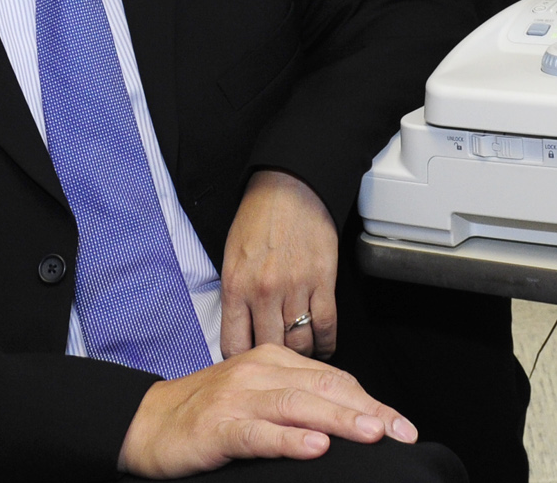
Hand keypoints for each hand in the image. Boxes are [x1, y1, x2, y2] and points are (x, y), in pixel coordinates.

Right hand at [116, 344, 415, 476]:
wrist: (146, 423)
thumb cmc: (207, 413)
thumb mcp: (257, 397)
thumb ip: (297, 402)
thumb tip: (348, 422)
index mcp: (274, 360)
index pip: (334, 379)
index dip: (370, 401)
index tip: (401, 425)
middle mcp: (260, 371)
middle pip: (324, 388)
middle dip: (367, 410)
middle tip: (399, 430)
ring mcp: (238, 397)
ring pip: (298, 405)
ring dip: (339, 419)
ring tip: (370, 432)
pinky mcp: (218, 426)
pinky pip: (259, 433)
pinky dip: (289, 440)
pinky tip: (314, 447)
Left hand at [221, 170, 337, 358]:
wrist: (290, 188)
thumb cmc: (259, 219)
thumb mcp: (231, 258)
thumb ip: (236, 297)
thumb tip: (242, 332)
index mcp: (236, 287)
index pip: (233, 346)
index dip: (241, 362)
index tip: (248, 366)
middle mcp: (264, 292)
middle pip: (269, 349)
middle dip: (273, 362)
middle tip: (277, 368)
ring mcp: (295, 287)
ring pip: (300, 342)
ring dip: (300, 355)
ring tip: (300, 357)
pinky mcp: (323, 281)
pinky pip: (325, 325)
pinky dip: (325, 343)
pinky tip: (322, 347)